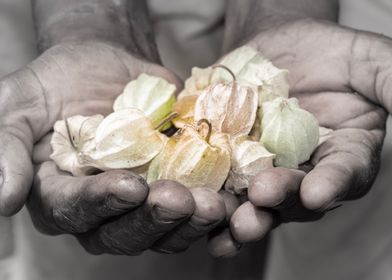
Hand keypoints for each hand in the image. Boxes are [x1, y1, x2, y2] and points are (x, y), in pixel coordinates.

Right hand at [0, 40, 231, 253]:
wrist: (108, 64)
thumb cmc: (60, 82)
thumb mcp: (19, 103)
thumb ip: (7, 147)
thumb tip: (2, 200)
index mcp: (59, 194)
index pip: (74, 212)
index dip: (101, 204)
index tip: (128, 186)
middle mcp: (103, 209)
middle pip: (124, 233)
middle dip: (152, 220)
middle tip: (178, 199)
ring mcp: (143, 200)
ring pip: (165, 230)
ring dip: (190, 222)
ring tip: (213, 204)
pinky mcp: (176, 184)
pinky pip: (196, 207)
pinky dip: (215, 208)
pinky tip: (232, 198)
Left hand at [211, 19, 391, 253]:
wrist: (275, 45)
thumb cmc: (327, 51)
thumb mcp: (368, 60)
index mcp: (346, 151)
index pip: (346, 171)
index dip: (334, 183)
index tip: (317, 192)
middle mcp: (308, 170)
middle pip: (298, 193)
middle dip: (281, 199)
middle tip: (263, 199)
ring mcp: (268, 169)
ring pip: (259, 200)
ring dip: (245, 215)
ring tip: (232, 226)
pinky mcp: (233, 161)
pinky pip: (223, 184)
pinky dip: (213, 200)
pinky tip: (199, 212)